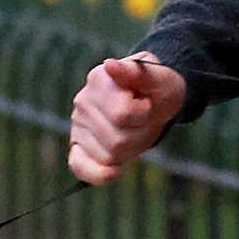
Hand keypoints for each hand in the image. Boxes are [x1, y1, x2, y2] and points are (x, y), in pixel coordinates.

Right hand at [68, 53, 186, 184]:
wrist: (156, 98)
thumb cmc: (159, 89)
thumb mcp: (160, 78)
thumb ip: (138, 72)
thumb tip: (110, 65)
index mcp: (99, 79)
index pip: (122, 115)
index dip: (144, 114)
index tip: (147, 103)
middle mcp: (83, 101)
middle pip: (118, 140)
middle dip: (140, 134)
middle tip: (143, 120)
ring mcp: (78, 124)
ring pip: (109, 156)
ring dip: (130, 150)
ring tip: (134, 130)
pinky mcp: (77, 145)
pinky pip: (80, 167)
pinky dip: (98, 173)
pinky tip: (114, 170)